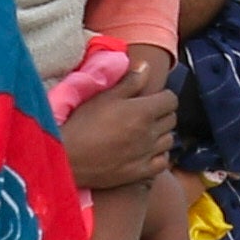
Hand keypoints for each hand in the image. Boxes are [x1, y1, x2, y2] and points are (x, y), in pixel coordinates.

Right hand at [58, 74, 174, 191]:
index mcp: (142, 111)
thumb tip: (146, 66)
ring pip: (169, 140)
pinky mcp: (141, 172)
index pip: (171, 100)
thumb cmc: (83, 124)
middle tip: (147, 114)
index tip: (152, 98)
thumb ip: (130, 82)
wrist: (68, 158)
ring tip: (146, 133)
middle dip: (163, 114)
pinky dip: (160, 155)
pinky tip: (147, 152)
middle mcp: (149, 133)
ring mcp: (147, 154)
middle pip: (172, 119)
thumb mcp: (104, 97)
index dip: (163, 97)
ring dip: (162, 134)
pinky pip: (163, 162)